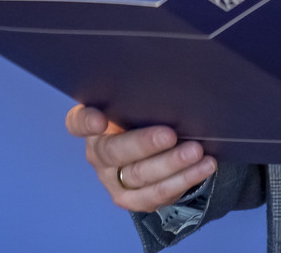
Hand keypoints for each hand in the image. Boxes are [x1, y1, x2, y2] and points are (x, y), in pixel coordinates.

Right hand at [65, 104, 216, 212]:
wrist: (156, 151)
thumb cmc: (145, 117)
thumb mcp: (137, 104)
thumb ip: (139, 97)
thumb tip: (168, 80)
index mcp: (92, 127)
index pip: (78, 122)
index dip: (86, 122)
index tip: (100, 119)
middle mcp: (98, 154)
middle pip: (114, 152)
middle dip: (144, 144)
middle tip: (170, 135)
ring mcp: (113, 180)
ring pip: (139, 176)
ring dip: (171, 164)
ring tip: (195, 152)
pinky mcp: (132, 200)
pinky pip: (156, 194)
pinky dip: (183, 180)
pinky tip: (203, 167)